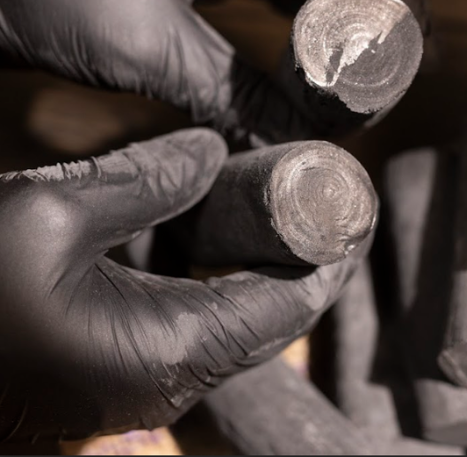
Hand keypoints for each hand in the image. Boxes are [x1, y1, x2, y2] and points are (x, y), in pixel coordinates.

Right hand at [0, 128, 362, 441]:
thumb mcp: (50, 209)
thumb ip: (147, 178)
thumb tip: (213, 150)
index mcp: (171, 350)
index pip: (292, 305)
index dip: (329, 252)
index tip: (348, 201)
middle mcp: (166, 381)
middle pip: (269, 319)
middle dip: (301, 258)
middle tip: (318, 195)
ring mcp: (135, 385)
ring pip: (230, 325)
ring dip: (259, 269)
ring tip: (278, 206)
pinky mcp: (107, 373)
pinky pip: (187, 329)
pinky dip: (212, 283)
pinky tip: (208, 234)